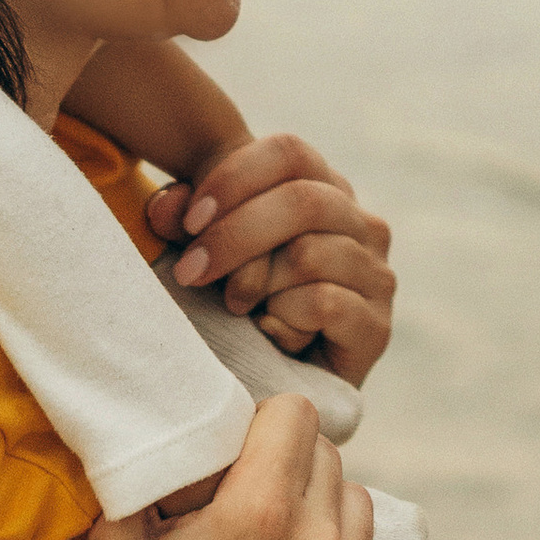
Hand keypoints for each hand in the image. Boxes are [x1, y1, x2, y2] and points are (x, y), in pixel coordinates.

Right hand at [0, 398, 376, 539]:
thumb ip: (158, 469)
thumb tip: (181, 422)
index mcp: (258, 515)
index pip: (293, 413)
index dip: (260, 419)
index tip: (235, 444)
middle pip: (327, 455)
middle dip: (287, 460)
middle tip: (243, 490)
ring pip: (356, 506)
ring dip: (319, 506)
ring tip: (269, 539)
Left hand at [147, 133, 393, 382]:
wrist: (277, 386)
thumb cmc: (239, 305)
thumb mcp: (207, 252)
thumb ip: (185, 221)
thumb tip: (163, 208)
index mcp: (325, 190)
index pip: (289, 152)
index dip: (234, 178)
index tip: (190, 221)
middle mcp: (362, 224)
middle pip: (302, 199)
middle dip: (234, 236)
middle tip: (189, 272)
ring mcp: (376, 275)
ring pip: (309, 254)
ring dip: (256, 284)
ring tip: (235, 308)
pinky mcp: (376, 327)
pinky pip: (324, 303)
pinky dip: (282, 318)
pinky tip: (267, 332)